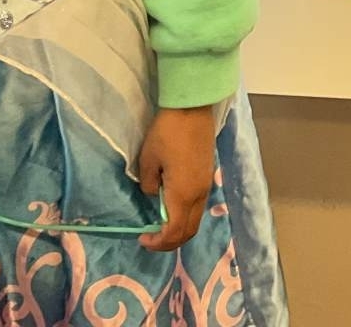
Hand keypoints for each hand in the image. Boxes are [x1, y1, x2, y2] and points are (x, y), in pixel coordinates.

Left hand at [136, 105, 217, 251]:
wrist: (193, 108)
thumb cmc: (167, 132)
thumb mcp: (148, 160)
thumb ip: (148, 185)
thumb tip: (153, 195)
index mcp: (183, 194)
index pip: (174, 232)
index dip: (159, 243)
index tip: (142, 239)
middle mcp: (199, 194)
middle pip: (189, 231)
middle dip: (170, 242)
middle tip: (151, 239)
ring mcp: (207, 185)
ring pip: (196, 219)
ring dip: (179, 229)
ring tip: (160, 224)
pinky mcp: (208, 175)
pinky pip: (199, 206)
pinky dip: (186, 215)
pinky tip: (171, 206)